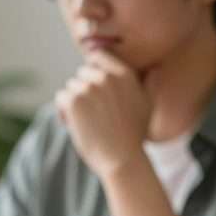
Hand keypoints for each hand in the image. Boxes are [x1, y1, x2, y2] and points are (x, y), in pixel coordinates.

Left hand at [55, 51, 152, 178]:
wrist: (122, 159)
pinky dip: (64, 112)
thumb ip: (148, 84)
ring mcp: (89, 87)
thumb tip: (154, 68)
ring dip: (74, 102)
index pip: (98, 56)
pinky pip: (61, 98)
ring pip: (71, 86)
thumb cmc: (134, 136)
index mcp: (124, 74)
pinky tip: (75, 126)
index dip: (93, 71)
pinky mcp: (74, 100)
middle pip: (82, 72)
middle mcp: (106, 77)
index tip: (94, 89)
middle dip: (84, 89)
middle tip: (92, 113)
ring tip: (86, 122)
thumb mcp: (147, 106)